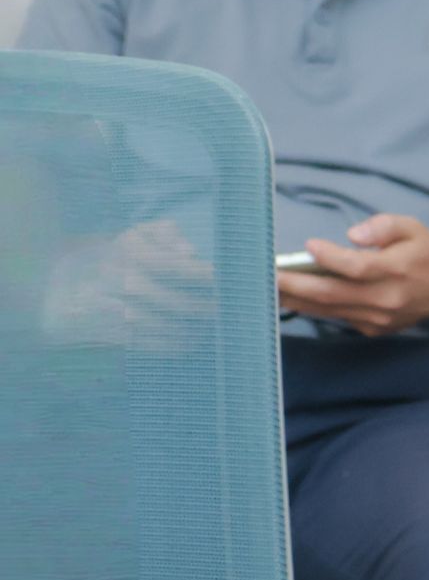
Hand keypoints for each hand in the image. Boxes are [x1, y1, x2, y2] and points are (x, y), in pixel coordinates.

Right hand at [41, 217, 214, 351]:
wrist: (52, 282)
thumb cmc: (110, 255)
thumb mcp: (134, 235)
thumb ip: (164, 234)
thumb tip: (188, 250)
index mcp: (128, 250)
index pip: (174, 265)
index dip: (202, 276)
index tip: (226, 283)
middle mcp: (117, 278)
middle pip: (170, 299)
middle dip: (201, 308)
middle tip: (223, 312)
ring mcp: (107, 306)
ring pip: (158, 324)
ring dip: (188, 330)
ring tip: (210, 331)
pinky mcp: (100, 330)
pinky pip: (140, 342)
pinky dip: (168, 345)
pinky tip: (187, 343)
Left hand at [276, 213, 428, 336]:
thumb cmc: (427, 251)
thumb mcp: (412, 227)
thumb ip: (384, 226)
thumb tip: (353, 235)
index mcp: (397, 270)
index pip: (357, 267)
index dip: (330, 258)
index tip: (308, 245)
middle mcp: (386, 298)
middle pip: (333, 294)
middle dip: (296, 285)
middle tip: (268, 276)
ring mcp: (380, 318)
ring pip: (331, 311)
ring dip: (298, 300)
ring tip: (270, 290)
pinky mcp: (376, 328)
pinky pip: (340, 319)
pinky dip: (315, 309)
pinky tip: (296, 299)